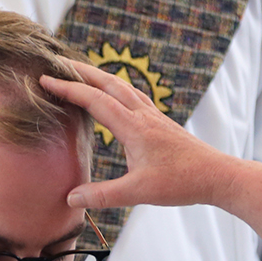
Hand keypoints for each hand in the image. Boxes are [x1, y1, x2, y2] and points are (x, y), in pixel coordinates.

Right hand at [41, 67, 261, 237]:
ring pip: (121, 85)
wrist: (216, 175)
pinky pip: (133, 94)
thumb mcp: (139, 193)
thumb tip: (70, 199)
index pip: (94, 100)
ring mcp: (153, 115)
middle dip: (79, 70)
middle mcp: (143, 114)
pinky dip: (116, 86)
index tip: (45, 80)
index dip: (68, 89)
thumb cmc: (181, 183)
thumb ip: (103, 195)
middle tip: (55, 61)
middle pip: (107, 82)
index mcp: (134, 127)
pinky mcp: (160, 121)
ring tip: (79, 71)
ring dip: (98, 75)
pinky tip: (114, 92)